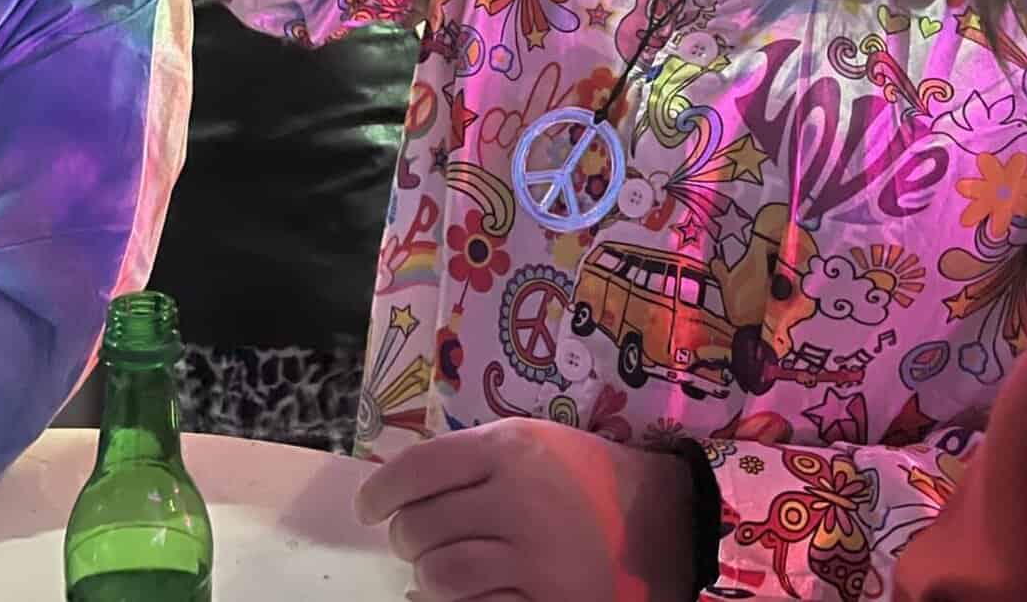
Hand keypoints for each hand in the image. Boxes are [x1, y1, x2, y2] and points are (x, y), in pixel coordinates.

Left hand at [356, 419, 697, 601]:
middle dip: (403, 537)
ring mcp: (535, 559)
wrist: (659, 519)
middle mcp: (518, 501)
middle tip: (411, 539)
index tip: (367, 509)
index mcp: (507, 451)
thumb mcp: (527, 440)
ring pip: (440, 575)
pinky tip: (441, 598)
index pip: (415, 471)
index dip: (378, 493)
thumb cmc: (580, 473)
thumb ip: (466, 457)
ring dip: (425, 575)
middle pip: (420, 528)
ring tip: (434, 567)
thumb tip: (395, 487)